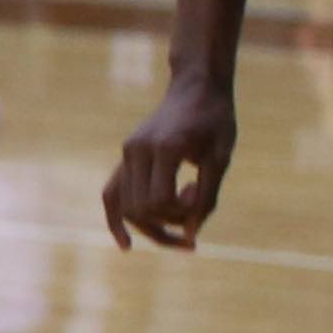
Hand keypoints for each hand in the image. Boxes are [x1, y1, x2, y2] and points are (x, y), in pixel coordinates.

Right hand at [104, 73, 237, 249]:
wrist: (196, 86)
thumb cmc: (215, 119)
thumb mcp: (221, 157)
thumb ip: (207, 196)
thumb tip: (190, 235)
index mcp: (164, 147)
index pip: (159, 200)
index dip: (181, 212)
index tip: (200, 198)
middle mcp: (137, 151)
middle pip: (140, 208)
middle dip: (167, 223)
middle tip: (195, 212)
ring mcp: (127, 153)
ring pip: (125, 207)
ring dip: (151, 228)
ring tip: (178, 239)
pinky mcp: (126, 156)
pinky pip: (112, 194)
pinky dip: (116, 220)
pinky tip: (126, 245)